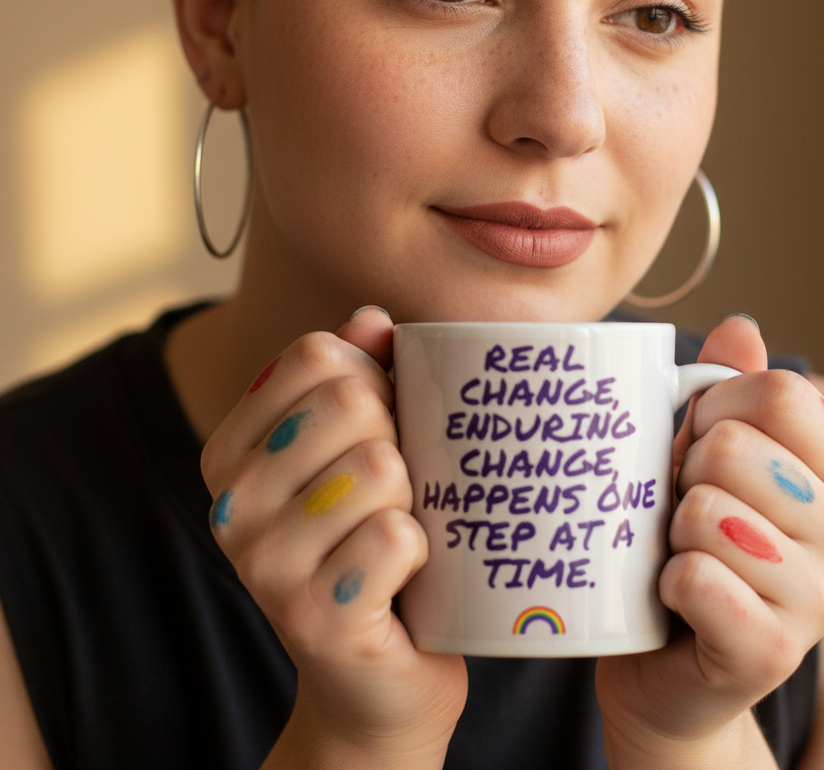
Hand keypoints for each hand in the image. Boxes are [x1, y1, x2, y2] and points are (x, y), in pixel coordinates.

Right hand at [200, 307, 466, 767]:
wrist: (377, 676)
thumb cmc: (370, 544)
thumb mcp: (357, 451)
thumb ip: (359, 377)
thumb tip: (370, 318)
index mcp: (230, 452)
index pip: (315, 355)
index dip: (374, 376)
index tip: (382, 422)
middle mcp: (230, 505)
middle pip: (352, 403)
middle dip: (399, 438)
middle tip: (397, 488)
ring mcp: (265, 567)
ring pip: (381, 467)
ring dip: (414, 499)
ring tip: (397, 531)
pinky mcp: (315, 619)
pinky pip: (399, 537)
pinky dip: (422, 551)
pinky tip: (404, 578)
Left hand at [595, 315, 823, 766]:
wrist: (669, 661)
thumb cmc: (691, 539)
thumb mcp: (708, 455)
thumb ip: (728, 388)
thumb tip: (740, 326)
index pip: (781, 392)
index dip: (715, 404)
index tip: (697, 437)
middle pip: (734, 448)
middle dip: (684, 471)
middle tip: (683, 506)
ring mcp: (820, 600)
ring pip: (706, 513)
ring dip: (669, 530)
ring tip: (682, 551)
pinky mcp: (773, 653)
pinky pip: (696, 578)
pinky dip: (666, 580)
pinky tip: (676, 595)